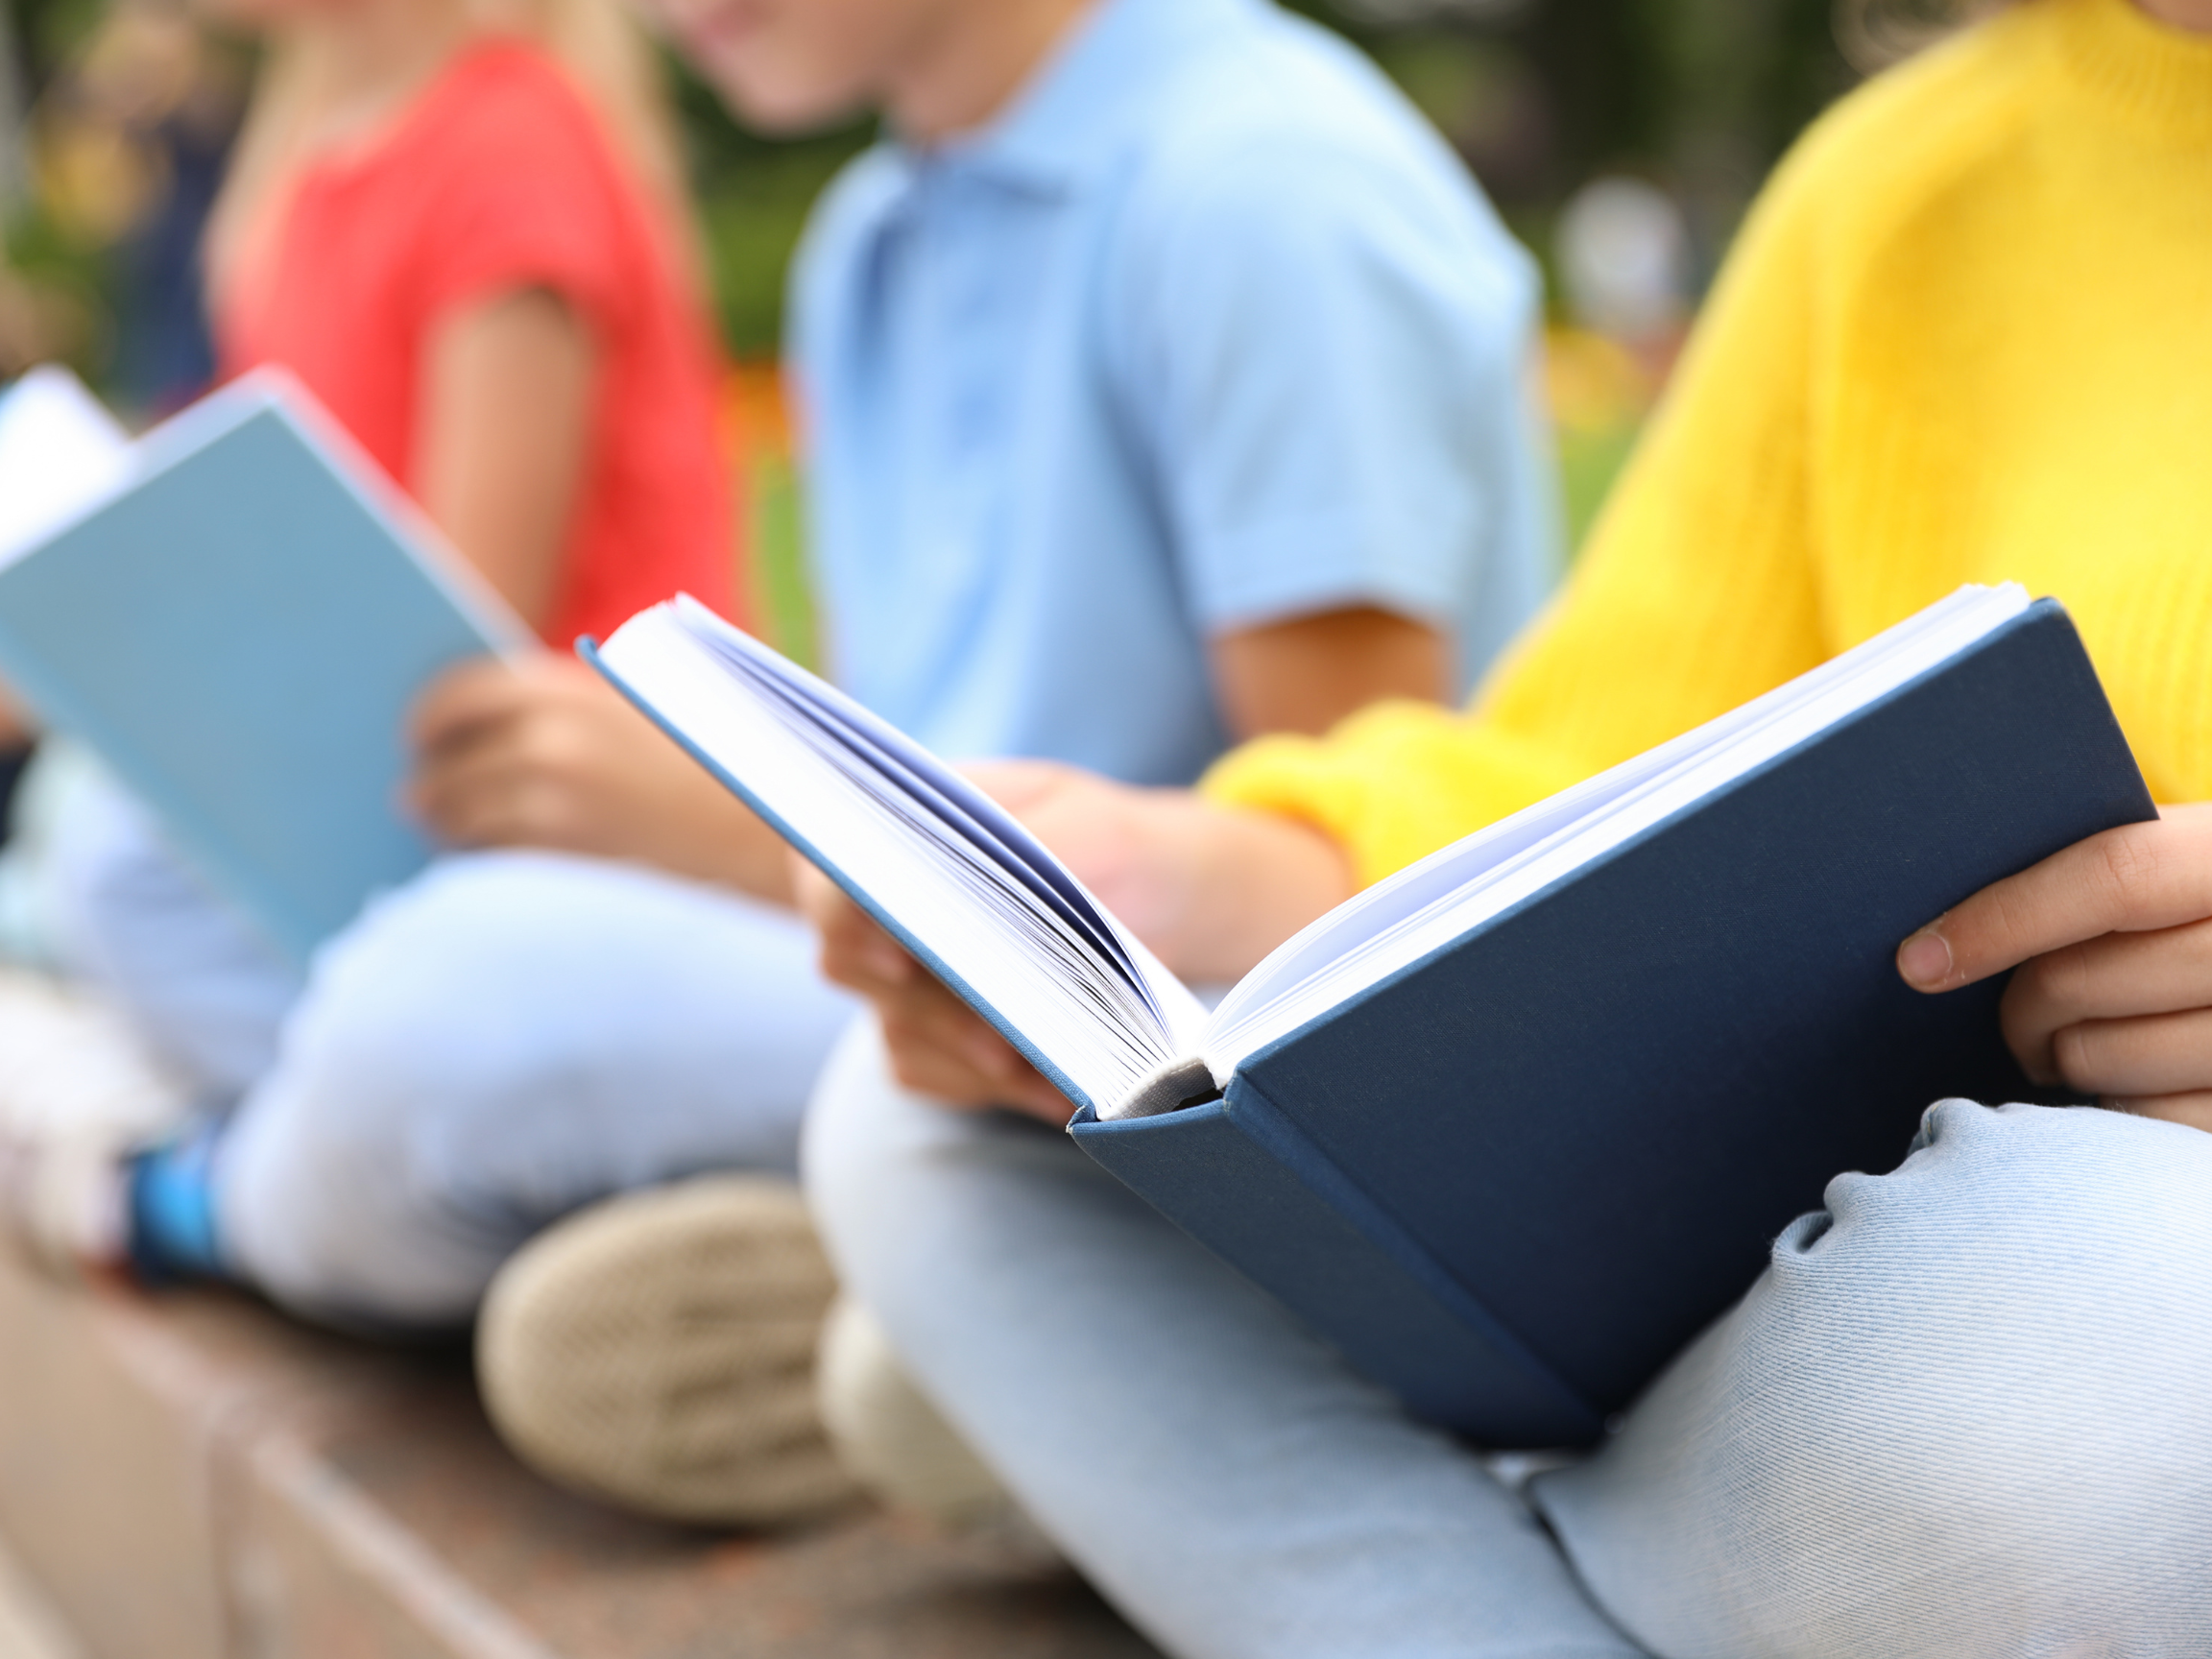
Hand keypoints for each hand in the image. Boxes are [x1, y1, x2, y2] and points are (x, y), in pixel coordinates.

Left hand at [406, 656, 791, 900]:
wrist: (766, 823)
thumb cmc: (708, 762)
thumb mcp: (637, 703)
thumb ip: (562, 702)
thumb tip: (475, 728)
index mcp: (568, 685)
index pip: (459, 693)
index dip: (427, 719)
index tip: (416, 738)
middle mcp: (553, 734)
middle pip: (448, 762)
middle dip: (430, 784)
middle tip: (418, 798)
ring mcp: (557, 797)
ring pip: (461, 814)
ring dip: (448, 825)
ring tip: (451, 833)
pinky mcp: (567, 852)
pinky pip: (493, 854)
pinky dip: (481, 857)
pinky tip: (490, 860)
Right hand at [798, 761, 1351, 1119]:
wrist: (1150, 900)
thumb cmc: (1109, 842)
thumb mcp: (1093, 824)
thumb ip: (1041, 851)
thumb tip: (994, 898)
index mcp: (898, 828)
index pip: (834, 874)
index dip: (848, 918)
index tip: (901, 957)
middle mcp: (882, 905)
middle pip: (854, 967)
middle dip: (935, 1006)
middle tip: (1008, 1040)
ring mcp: (900, 978)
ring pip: (900, 1034)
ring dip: (976, 1058)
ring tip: (1060, 1070)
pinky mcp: (932, 1038)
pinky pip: (936, 1077)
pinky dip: (999, 1089)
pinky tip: (1061, 1090)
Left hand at [1897, 804, 2211, 1131]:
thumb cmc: (2200, 913)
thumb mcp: (2181, 863)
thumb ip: (2098, 869)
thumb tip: (1947, 925)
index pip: (2113, 877)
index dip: (2003, 918)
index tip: (1919, 961)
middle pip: (2079, 978)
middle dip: (2018, 1008)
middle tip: (2015, 1018)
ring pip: (2096, 1058)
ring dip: (2059, 1060)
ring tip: (2070, 1048)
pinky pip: (2140, 1121)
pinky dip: (2110, 1107)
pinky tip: (2129, 1083)